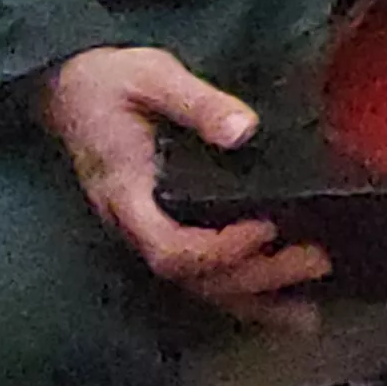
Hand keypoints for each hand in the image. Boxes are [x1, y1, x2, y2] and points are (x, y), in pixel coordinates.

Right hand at [33, 47, 330, 328]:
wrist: (70, 90)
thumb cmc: (109, 82)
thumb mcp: (152, 76)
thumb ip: (197, 103)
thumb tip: (244, 130)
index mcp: (126, 194)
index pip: (167, 246)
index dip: (217, 249)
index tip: (266, 228)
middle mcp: (135, 227)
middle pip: (193, 276)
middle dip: (256, 276)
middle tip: (316, 260)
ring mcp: (150, 234)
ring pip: (200, 286)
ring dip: (256, 299)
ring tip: (311, 308)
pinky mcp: (166, 230)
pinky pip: (203, 275)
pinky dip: (244, 296)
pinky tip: (287, 309)